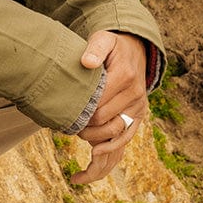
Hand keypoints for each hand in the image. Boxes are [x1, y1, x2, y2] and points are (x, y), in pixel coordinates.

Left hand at [69, 31, 147, 184]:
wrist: (135, 50)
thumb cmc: (112, 46)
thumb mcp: (104, 39)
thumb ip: (95, 48)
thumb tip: (87, 63)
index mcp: (125, 77)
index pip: (99, 103)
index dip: (80, 113)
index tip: (64, 114)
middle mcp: (135, 96)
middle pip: (105, 122)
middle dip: (83, 127)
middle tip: (65, 126)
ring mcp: (138, 109)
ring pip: (116, 137)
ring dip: (94, 144)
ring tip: (75, 145)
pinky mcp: (137, 119)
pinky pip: (125, 142)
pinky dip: (109, 155)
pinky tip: (91, 163)